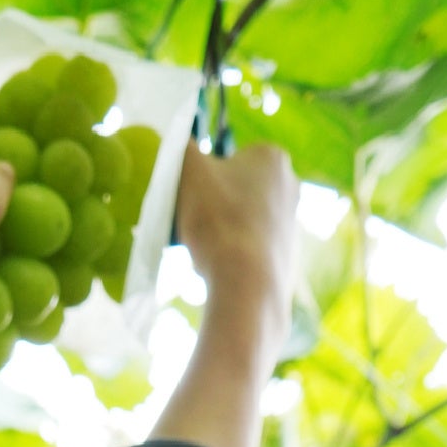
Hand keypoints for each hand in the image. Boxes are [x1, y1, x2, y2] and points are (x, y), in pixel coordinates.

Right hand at [146, 144, 300, 446]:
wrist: (246, 304)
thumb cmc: (218, 231)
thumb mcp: (185, 178)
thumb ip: (172, 155)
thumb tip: (154, 141)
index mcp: (275, 164)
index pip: (228, 153)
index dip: (197, 171)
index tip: (175, 195)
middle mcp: (293, 199)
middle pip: (232, 197)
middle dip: (204, 211)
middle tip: (172, 226)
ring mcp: (290, 246)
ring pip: (233, 236)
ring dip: (209, 245)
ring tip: (182, 258)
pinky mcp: (279, 286)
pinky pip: (235, 272)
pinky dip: (217, 275)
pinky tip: (199, 287)